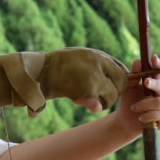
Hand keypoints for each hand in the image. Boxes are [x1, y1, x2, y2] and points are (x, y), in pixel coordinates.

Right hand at [0, 47, 128, 116]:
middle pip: (122, 79)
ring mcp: (95, 71)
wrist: (36, 74)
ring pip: (116, 91)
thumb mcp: (74, 71)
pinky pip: (105, 100)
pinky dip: (97, 105)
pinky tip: (81, 101)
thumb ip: (91, 79)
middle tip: (102, 98)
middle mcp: (97, 59)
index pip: (119, 67)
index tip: (112, 89)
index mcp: (94, 54)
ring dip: (107, 100)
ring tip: (90, 101)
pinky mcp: (90, 84)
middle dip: (116, 91)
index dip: (118, 80)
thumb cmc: (52, 73)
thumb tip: (99, 105)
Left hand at [119, 54, 159, 135]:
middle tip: (145, 82)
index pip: (159, 73)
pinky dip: (148, 116)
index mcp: (156, 84)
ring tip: (134, 108)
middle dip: (154, 84)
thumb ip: (134, 76)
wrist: (126, 122)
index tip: (153, 57)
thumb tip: (137, 61)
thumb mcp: (128, 88)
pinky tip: (140, 117)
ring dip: (144, 104)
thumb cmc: (129, 102)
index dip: (158, 65)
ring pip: (159, 102)